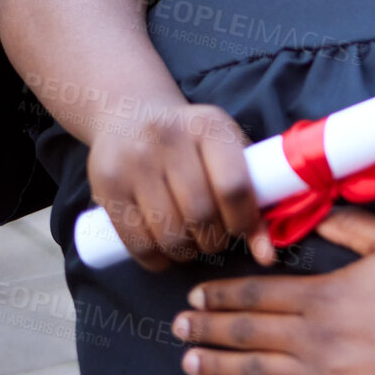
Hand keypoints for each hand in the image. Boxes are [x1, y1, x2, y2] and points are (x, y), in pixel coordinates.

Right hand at [86, 103, 274, 270]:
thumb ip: (254, 197)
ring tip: (190, 246)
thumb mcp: (226, 151)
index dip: (243, 222)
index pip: (234, 186)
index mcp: (209, 126)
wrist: (130, 115)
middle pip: (201, 214)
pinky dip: (155, 259)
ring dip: (185, 252)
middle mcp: (169, 137)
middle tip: (213, 240)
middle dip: (213, 241)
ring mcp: (134, 160)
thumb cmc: (192, 143)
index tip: (239, 230)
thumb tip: (267, 257)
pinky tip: (163, 254)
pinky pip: (135, 240)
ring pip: (169, 233)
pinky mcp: (106, 183)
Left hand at [172, 208, 374, 374]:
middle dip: (206, 327)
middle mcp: (315, 336)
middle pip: (246, 331)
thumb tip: (315, 215)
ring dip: (216, 365)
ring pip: (254, 370)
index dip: (221, 294)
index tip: (196, 294)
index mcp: (325, 295)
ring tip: (189, 361)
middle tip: (177, 326)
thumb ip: (350, 227)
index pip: (256, 294)